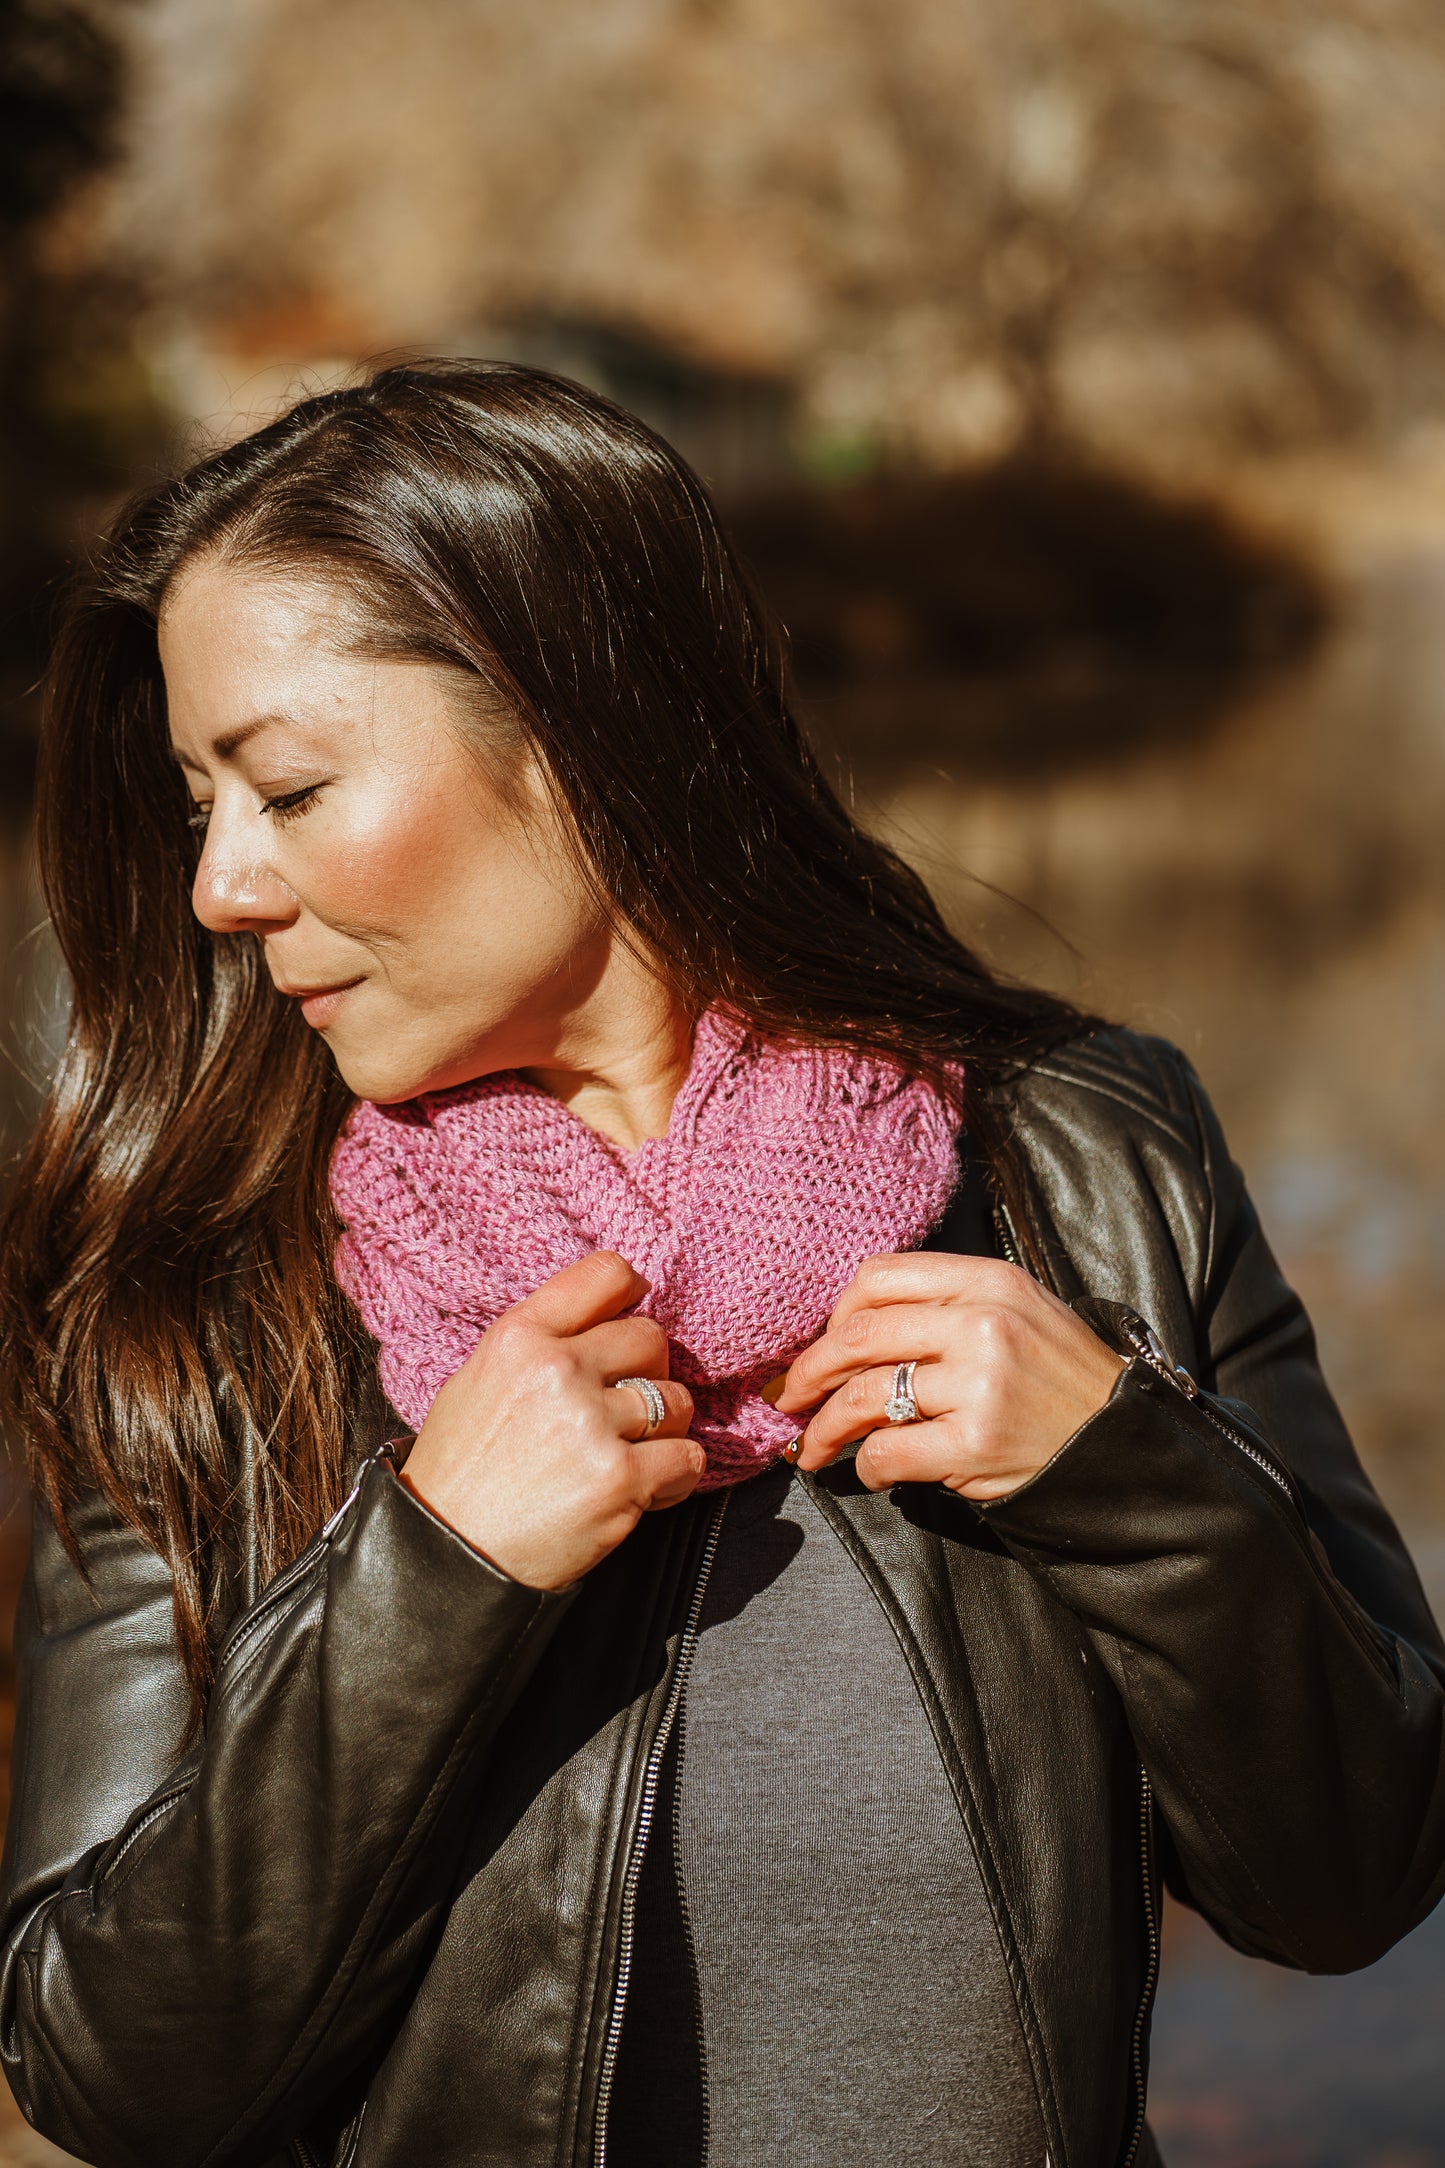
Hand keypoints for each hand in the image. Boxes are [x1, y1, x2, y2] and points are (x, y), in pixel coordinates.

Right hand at [400, 1251, 703, 1588]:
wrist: (447, 1557)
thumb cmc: (461, 1473)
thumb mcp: (478, 1380)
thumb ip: (540, 1344)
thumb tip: (606, 1321)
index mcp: (519, 1336)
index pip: (607, 1274)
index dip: (631, 1295)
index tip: (629, 1323)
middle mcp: (556, 1369)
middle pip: (651, 1338)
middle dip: (648, 1373)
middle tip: (622, 1410)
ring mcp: (591, 1423)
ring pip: (676, 1400)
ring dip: (663, 1430)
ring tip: (626, 1456)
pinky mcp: (620, 1478)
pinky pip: (688, 1457)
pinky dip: (674, 1476)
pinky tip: (642, 1489)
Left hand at [776, 1253, 1123, 1499]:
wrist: (1123, 1445)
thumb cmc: (1059, 1381)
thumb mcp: (1017, 1314)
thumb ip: (944, 1307)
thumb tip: (848, 1329)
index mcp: (987, 1281)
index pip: (878, 1277)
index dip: (834, 1315)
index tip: (823, 1345)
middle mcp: (981, 1323)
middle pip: (857, 1335)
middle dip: (808, 1371)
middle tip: (788, 1398)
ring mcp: (980, 1384)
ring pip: (862, 1397)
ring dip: (823, 1427)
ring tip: (811, 1447)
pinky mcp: (976, 1443)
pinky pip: (887, 1452)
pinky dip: (865, 1467)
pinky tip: (870, 1472)